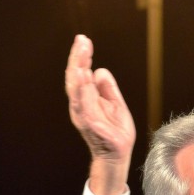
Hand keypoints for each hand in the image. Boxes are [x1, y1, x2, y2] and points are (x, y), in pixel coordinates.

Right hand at [65, 35, 135, 194]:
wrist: (118, 154)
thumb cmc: (115, 130)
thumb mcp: (115, 103)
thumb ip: (107, 88)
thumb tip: (99, 70)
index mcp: (85, 99)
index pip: (80, 74)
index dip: (81, 57)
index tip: (84, 40)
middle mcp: (80, 105)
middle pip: (75, 78)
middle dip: (77, 58)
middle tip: (81, 40)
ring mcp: (84, 115)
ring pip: (76, 90)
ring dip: (78, 72)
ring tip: (80, 56)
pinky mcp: (92, 125)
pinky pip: (85, 106)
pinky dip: (83, 92)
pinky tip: (84, 79)